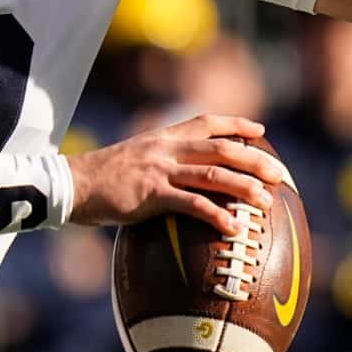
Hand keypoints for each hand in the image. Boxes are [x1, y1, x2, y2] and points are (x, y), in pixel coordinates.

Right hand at [64, 114, 293, 237]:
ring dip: (244, 188)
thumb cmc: (100, 180)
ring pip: (213, 174)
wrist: (71, 184)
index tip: (260, 132)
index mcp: (163, 137)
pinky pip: (192, 205)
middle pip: (222, 149)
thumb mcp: (132, 162)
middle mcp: (166, 148)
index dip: (236, 125)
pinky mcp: (152, 193)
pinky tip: (233, 228)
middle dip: (255, 161)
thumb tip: (178, 183)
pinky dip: (217, 216)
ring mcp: (160, 169)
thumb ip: (158, 166)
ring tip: (267, 202)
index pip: (206, 122)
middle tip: (280, 175)